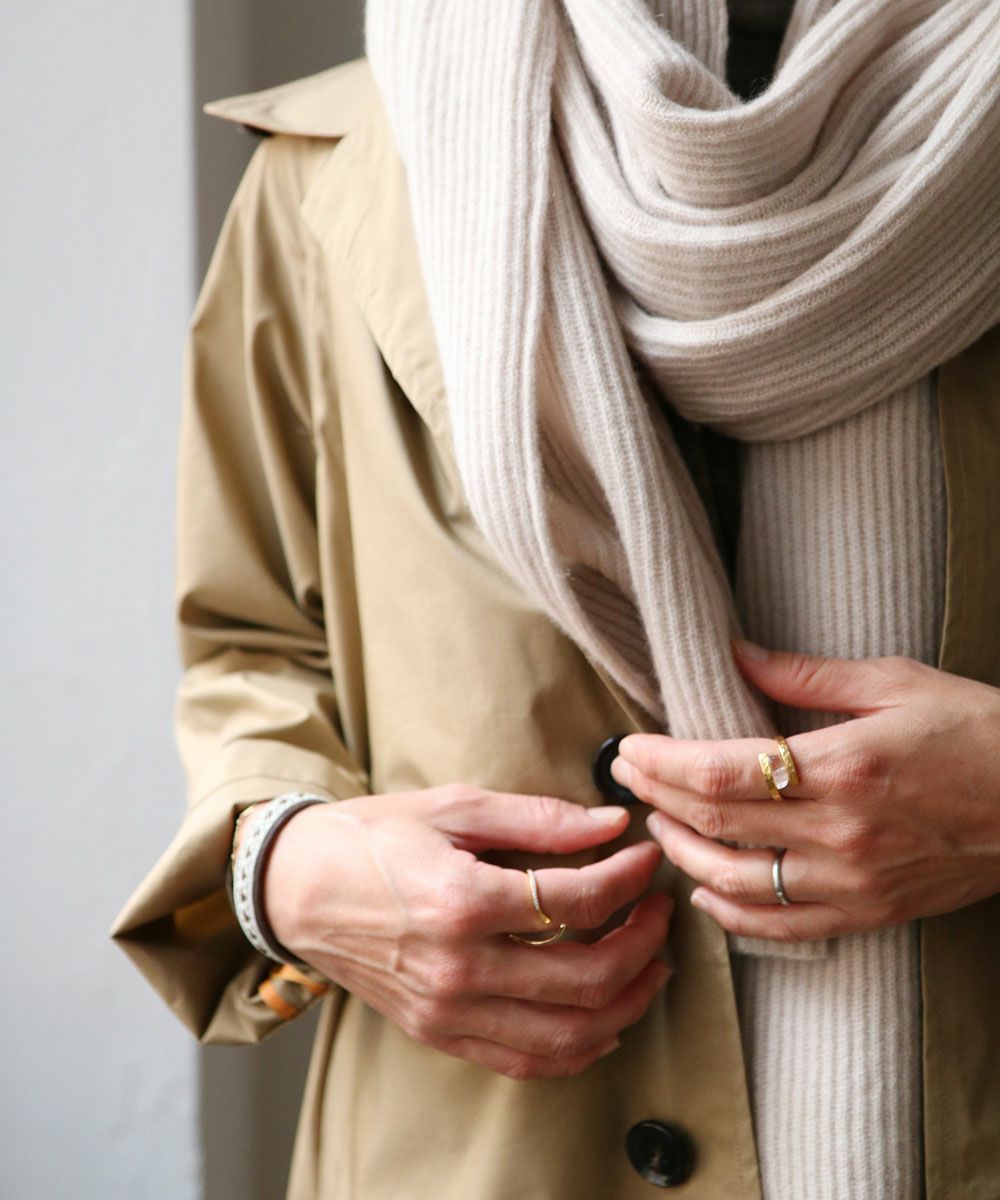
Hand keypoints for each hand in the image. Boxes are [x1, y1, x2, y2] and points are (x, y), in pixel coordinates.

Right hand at [261, 785, 671, 1077]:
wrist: (296, 888)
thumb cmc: (372, 837)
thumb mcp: (454, 807)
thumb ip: (538, 818)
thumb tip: (610, 823)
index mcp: (462, 900)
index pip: (576, 900)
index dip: (628, 877)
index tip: (645, 855)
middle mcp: (459, 968)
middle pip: (587, 976)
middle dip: (644, 942)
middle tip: (660, 909)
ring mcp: (449, 1011)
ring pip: (569, 1035)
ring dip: (628, 1002)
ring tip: (651, 964)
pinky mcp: (439, 1034)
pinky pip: (527, 1062)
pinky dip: (579, 1048)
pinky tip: (605, 1019)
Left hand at [611, 640, 999, 942]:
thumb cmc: (976, 731)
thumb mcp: (894, 682)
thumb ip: (805, 674)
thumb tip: (733, 653)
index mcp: (843, 767)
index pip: (720, 771)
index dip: (662, 763)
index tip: (630, 748)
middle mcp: (840, 832)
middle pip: (716, 821)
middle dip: (656, 798)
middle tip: (626, 777)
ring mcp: (853, 882)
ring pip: (736, 881)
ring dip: (682, 854)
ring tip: (655, 826)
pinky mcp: (869, 913)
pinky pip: (782, 928)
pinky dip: (733, 915)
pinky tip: (706, 892)